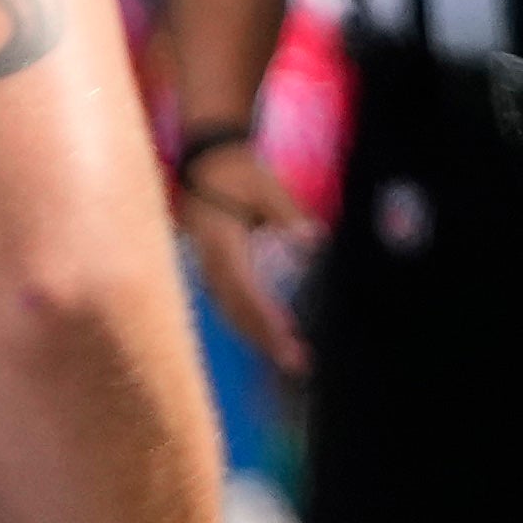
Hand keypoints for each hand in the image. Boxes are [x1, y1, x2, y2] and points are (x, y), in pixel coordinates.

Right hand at [171, 136, 313, 378]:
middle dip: (265, 338)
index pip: (244, 290)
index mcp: (221, 243)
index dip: (264, 317)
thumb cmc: (240, 172)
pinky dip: (249, 322)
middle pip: (236, 309)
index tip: (287, 337)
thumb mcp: (266, 186)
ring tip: (291, 357)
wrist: (208, 160)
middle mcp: (211, 261)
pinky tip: (272, 337)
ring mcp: (209, 266)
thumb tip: (314, 239)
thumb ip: (288, 213)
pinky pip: (230, 302)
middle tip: (297, 362)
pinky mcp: (215, 267)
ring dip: (258, 336)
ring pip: (231, 310)